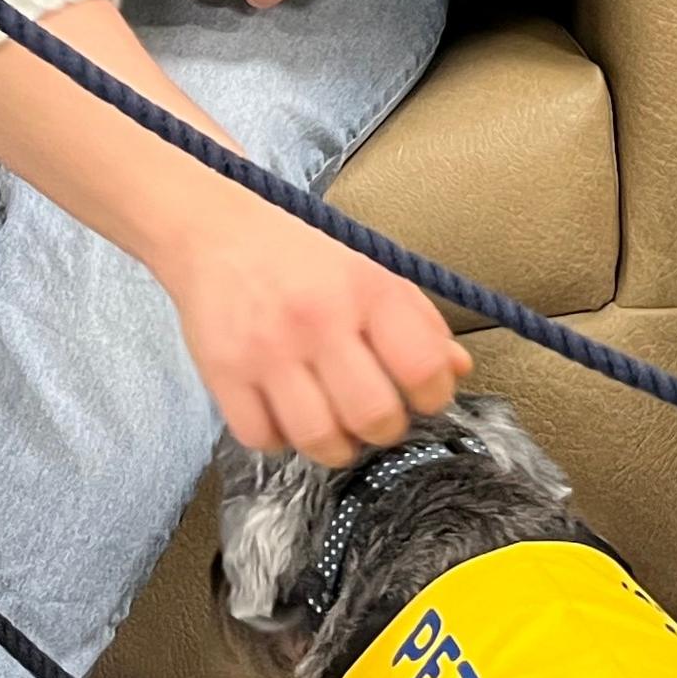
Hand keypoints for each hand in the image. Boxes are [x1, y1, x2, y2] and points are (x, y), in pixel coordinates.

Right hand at [150, 175, 464, 463]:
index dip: (434, 397)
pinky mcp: (223, 372)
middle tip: (379, 420)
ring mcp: (269, 349)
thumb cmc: (304, 254)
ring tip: (339, 430)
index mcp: (368, 289)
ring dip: (337, 447)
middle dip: (385, 430)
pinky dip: (280, 440)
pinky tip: (288, 417)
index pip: (422, 368)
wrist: (218, 231)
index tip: (425, 399)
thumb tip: (458, 369)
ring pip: (319, 438)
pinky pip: (262, 438)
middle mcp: (320, 319)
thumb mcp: (372, 269)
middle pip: (373, 415)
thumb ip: (418, 320)